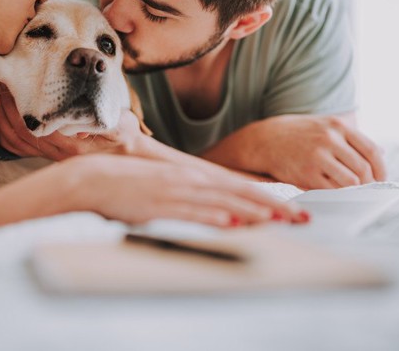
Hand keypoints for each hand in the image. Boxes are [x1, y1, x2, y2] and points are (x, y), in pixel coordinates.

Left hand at [0, 87, 143, 159]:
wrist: (130, 157)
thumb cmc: (125, 137)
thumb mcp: (119, 124)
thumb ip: (100, 123)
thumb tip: (78, 124)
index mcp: (70, 144)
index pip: (33, 126)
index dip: (17, 109)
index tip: (10, 89)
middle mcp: (58, 153)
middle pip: (19, 135)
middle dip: (4, 112)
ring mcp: (53, 157)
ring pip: (18, 144)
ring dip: (2, 123)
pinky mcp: (53, 157)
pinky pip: (23, 151)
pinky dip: (7, 139)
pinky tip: (0, 127)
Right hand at [64, 154, 309, 226]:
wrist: (96, 178)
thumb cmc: (133, 184)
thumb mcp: (170, 188)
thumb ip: (197, 200)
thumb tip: (224, 215)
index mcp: (196, 175)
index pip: (241, 186)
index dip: (270, 198)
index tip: (293, 211)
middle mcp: (192, 180)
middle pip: (241, 192)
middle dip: (274, 207)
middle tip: (301, 218)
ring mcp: (178, 191)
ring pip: (222, 201)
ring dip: (251, 211)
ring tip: (278, 220)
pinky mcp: (160, 204)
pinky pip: (192, 211)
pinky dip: (213, 217)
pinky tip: (231, 223)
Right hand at [261, 114, 385, 189]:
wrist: (265, 140)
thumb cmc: (298, 134)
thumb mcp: (325, 125)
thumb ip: (351, 138)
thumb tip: (381, 153)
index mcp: (337, 126)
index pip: (371, 150)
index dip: (381, 168)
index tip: (380, 178)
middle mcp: (329, 139)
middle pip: (363, 169)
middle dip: (369, 183)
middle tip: (366, 188)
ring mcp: (317, 157)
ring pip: (350, 182)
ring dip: (354, 189)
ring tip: (350, 190)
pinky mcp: (306, 174)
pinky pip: (332, 190)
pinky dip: (337, 193)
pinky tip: (334, 191)